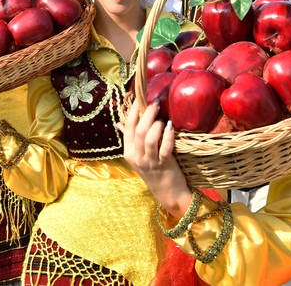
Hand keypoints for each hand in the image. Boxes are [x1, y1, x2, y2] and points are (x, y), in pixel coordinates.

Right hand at [119, 99, 192, 218]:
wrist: (167, 193)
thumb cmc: (154, 170)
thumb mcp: (138, 156)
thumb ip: (130, 139)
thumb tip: (119, 123)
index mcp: (128, 151)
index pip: (128, 127)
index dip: (133, 111)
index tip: (140, 97)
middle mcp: (136, 156)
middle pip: (138, 131)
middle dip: (148, 114)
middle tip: (156, 103)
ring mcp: (149, 162)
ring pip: (150, 138)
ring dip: (157, 125)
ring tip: (163, 118)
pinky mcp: (164, 165)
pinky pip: (165, 148)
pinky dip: (168, 135)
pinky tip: (171, 127)